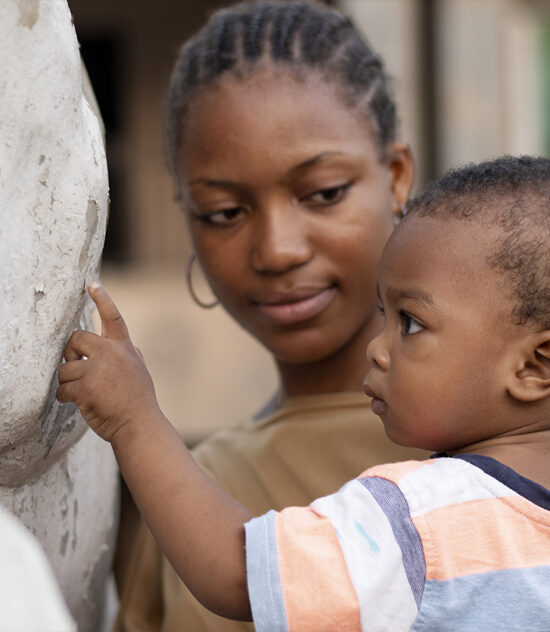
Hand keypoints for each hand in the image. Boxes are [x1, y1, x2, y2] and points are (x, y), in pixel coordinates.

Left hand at [57, 283, 159, 442]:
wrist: (140, 424)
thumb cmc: (138, 402)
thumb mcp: (139, 371)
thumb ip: (129, 355)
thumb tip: (127, 343)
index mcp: (125, 348)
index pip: (113, 318)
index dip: (103, 299)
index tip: (92, 285)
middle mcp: (112, 353)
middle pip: (76, 339)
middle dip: (71, 353)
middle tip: (76, 368)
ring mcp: (98, 368)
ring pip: (65, 368)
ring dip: (69, 382)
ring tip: (84, 394)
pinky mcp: (86, 385)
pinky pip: (63, 388)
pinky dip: (66, 397)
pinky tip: (77, 402)